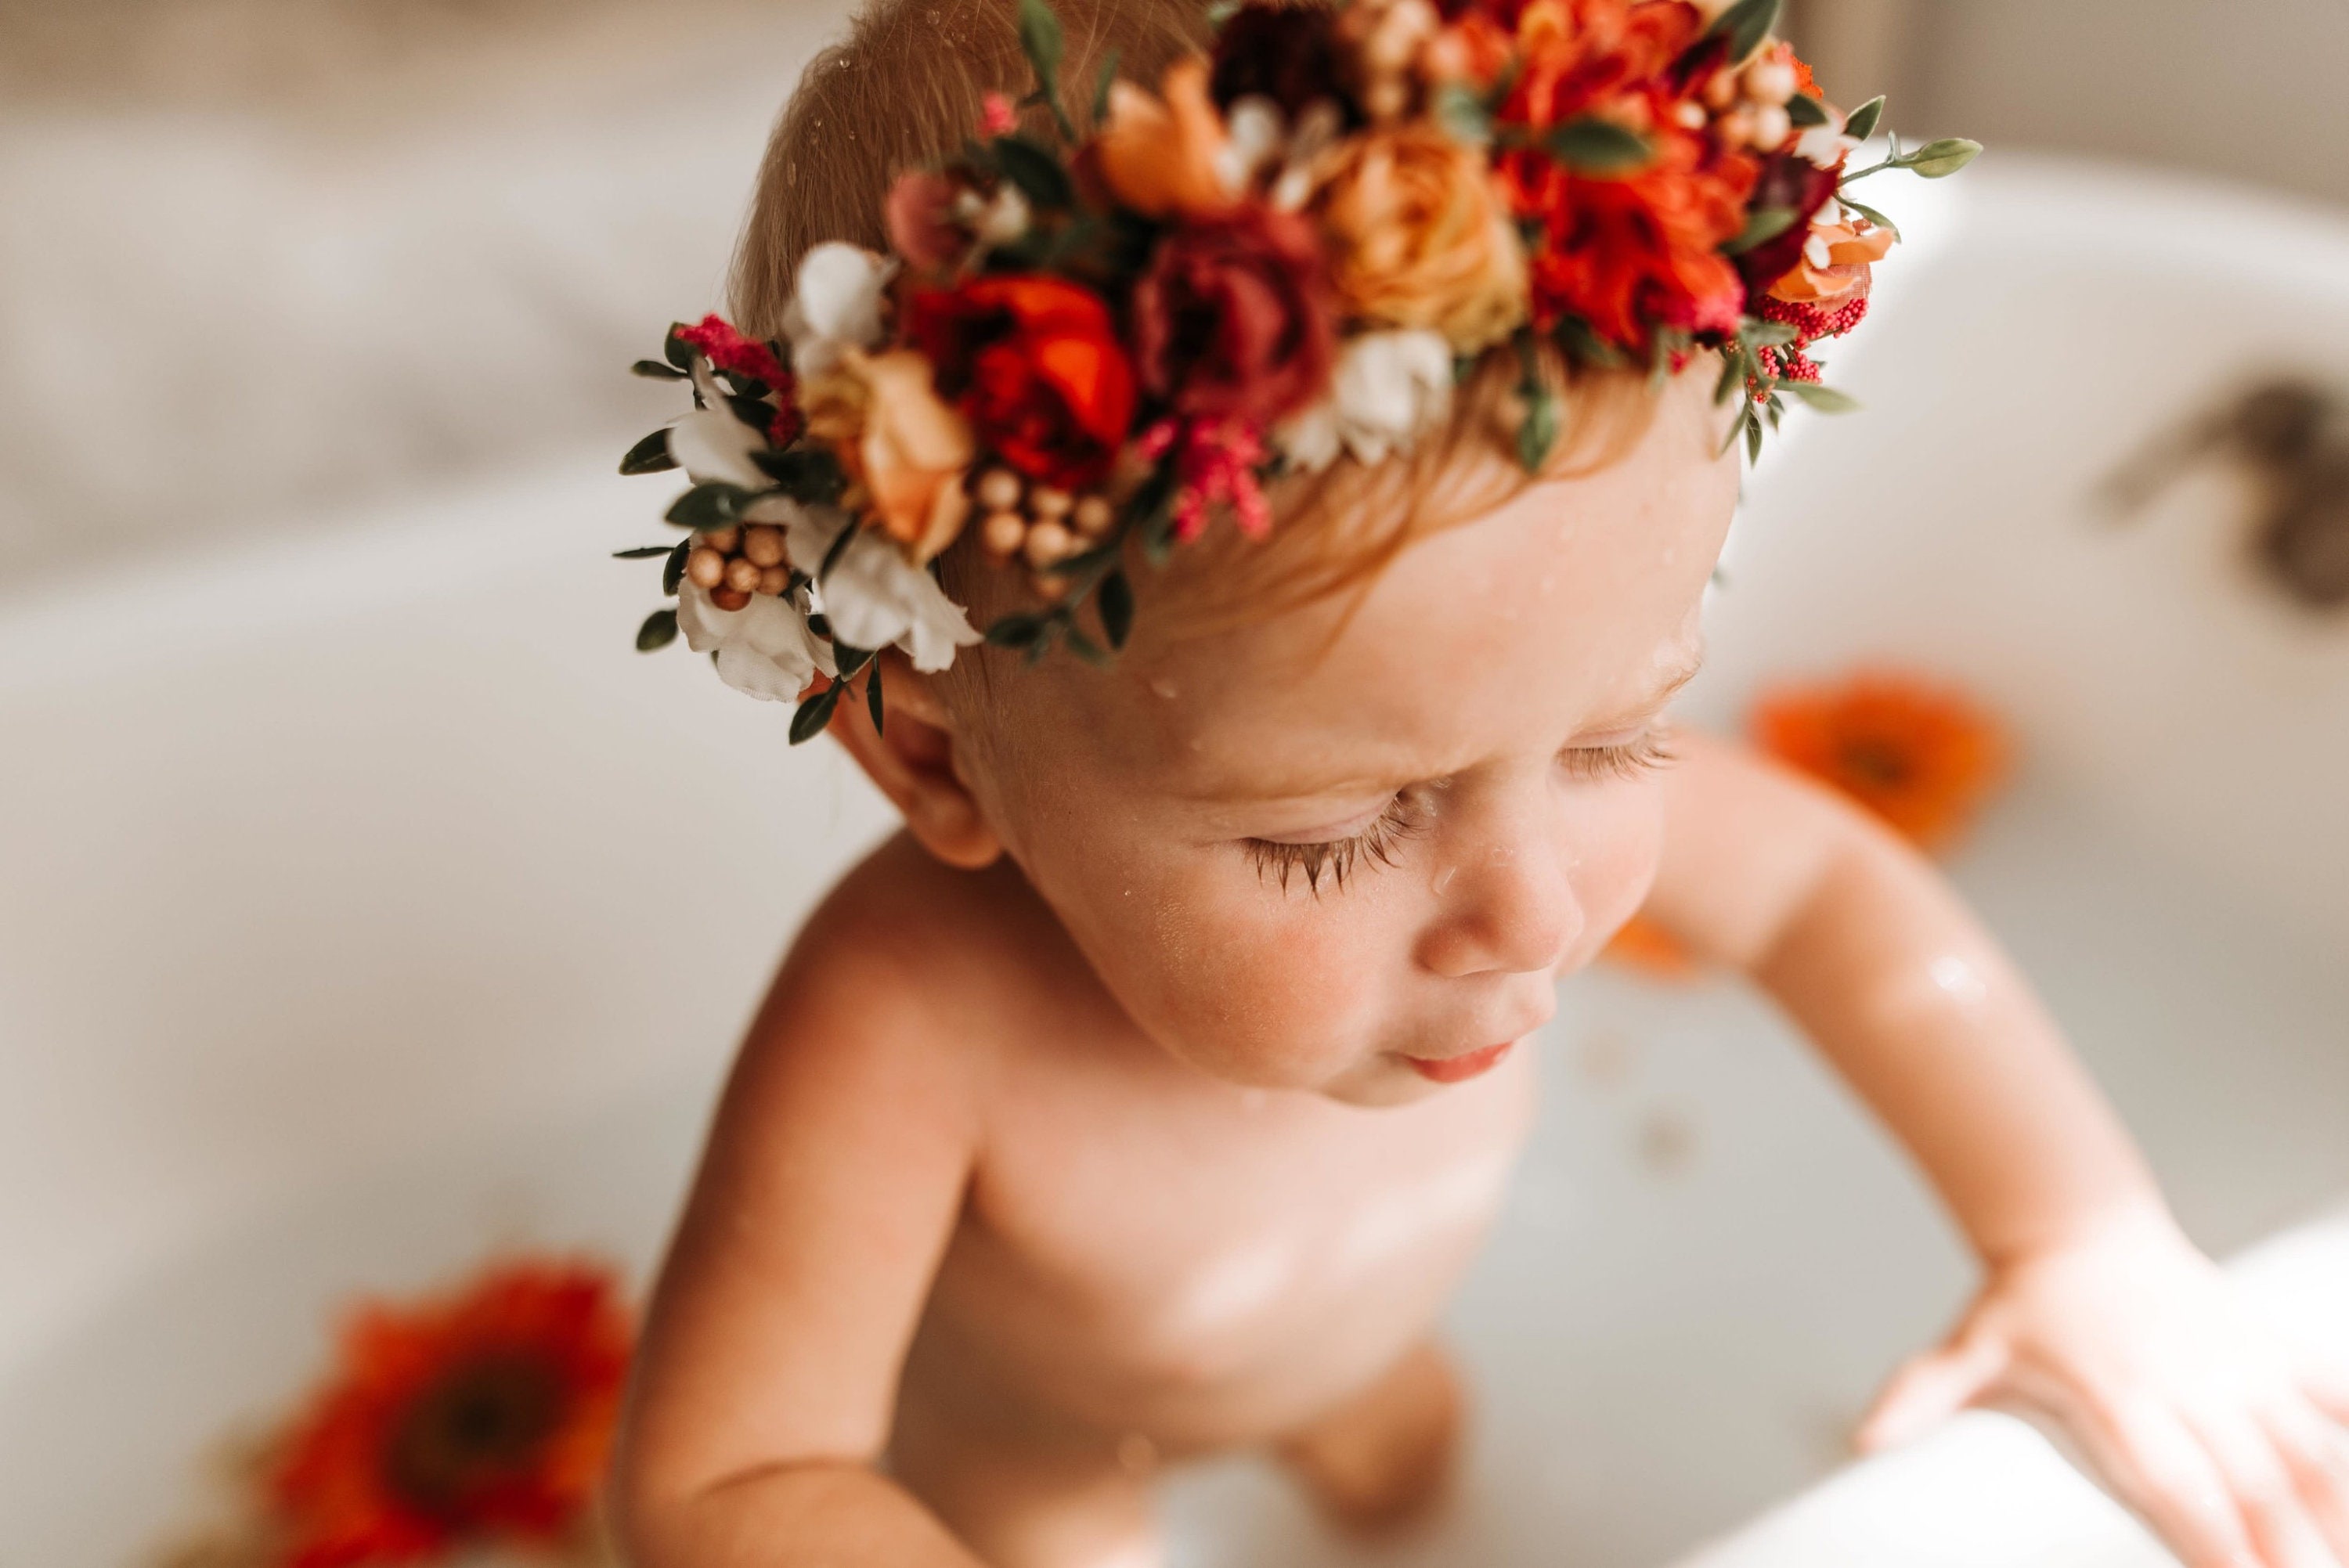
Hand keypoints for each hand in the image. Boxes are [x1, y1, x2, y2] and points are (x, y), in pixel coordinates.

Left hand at [1858, 1203, 2348, 1567]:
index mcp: (2118, 1398)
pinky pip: (2327, 1392)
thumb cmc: (2025, 1301)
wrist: (2074, 1218)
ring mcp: (2233, 1364)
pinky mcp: (2263, 1345)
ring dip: (2332, 1508)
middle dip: (2289, 1548)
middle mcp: (2187, 1384)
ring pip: (2304, 1447)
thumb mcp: (1967, 1352)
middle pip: (2255, 1482)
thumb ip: (1923, 1397)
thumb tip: (1865, 1437)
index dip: (2212, 1543)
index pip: (2178, 1486)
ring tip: (2340, 1556)